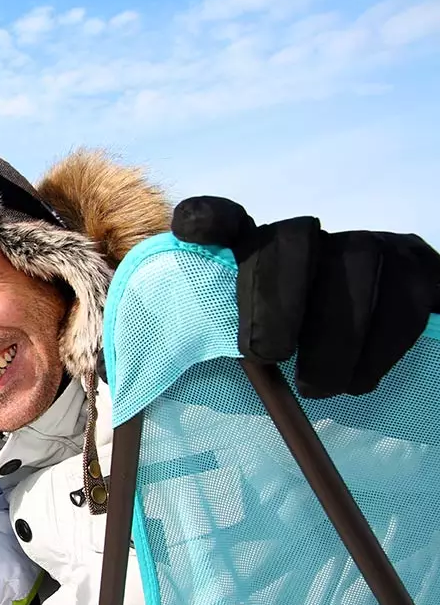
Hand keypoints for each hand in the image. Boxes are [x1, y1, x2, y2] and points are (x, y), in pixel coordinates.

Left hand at [172, 196, 439, 397]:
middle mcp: (317, 238)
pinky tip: (360, 380)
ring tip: (317, 387)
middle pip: (291, 241)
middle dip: (276, 300)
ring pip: (352, 266)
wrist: (390, 361)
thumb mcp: (268, 352)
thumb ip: (239, 345)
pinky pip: (400, 295)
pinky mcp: (419, 266)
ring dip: (331, 338)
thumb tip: (212, 369)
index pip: (228, 222)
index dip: (209, 218)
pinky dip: (377, 347)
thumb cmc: (311, 365)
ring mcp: (371, 245)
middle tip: (270, 355)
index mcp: (264, 256)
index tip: (188, 227)